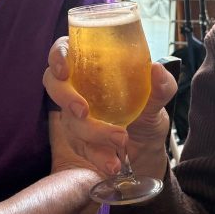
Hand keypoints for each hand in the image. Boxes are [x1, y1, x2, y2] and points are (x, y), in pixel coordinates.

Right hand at [43, 37, 176, 180]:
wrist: (148, 145)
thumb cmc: (146, 110)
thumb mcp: (157, 98)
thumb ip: (161, 85)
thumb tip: (156, 70)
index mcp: (92, 65)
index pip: (63, 50)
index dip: (57, 56)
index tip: (64, 69)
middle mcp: (78, 87)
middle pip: (54, 85)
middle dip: (66, 98)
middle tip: (84, 111)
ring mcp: (74, 115)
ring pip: (69, 120)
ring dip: (93, 132)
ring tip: (120, 140)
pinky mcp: (79, 139)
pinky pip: (81, 147)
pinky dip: (97, 156)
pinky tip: (112, 163)